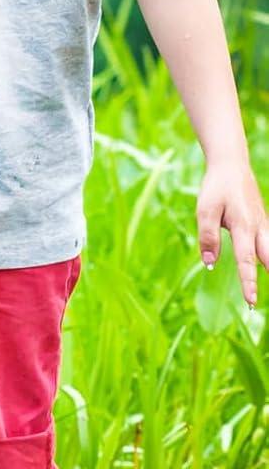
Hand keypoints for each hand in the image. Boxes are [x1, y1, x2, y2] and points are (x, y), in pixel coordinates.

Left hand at [196, 157, 268, 303]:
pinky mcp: (262, 222)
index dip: (249, 283)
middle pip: (268, 259)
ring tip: (268, 286)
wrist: (231, 166)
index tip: (251, 302)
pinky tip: (267, 265)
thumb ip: (208, 238)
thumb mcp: (205, 212)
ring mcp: (263, 225)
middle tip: (261, 302)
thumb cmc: (216, 188)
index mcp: (244, 227)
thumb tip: (209, 264)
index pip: (246, 261)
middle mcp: (258, 228)